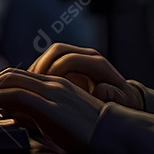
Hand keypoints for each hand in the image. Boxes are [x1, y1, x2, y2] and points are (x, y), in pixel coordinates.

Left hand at [0, 68, 104, 153]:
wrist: (112, 134)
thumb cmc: (89, 132)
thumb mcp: (57, 119)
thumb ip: (35, 113)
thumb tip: (9, 114)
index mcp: (55, 85)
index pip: (17, 76)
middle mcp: (51, 83)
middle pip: (9, 74)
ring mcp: (51, 91)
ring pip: (9, 81)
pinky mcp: (49, 104)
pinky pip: (15, 95)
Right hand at [29, 43, 143, 110]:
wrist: (124, 98)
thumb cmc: (122, 103)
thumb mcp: (123, 102)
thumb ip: (113, 96)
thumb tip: (100, 90)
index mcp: (98, 64)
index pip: (69, 59)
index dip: (53, 71)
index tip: (43, 87)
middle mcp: (88, 56)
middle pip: (57, 50)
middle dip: (41, 65)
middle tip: (30, 84)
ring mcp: (79, 58)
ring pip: (51, 54)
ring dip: (37, 67)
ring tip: (28, 85)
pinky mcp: (71, 64)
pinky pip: (50, 61)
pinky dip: (40, 72)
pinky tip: (33, 87)